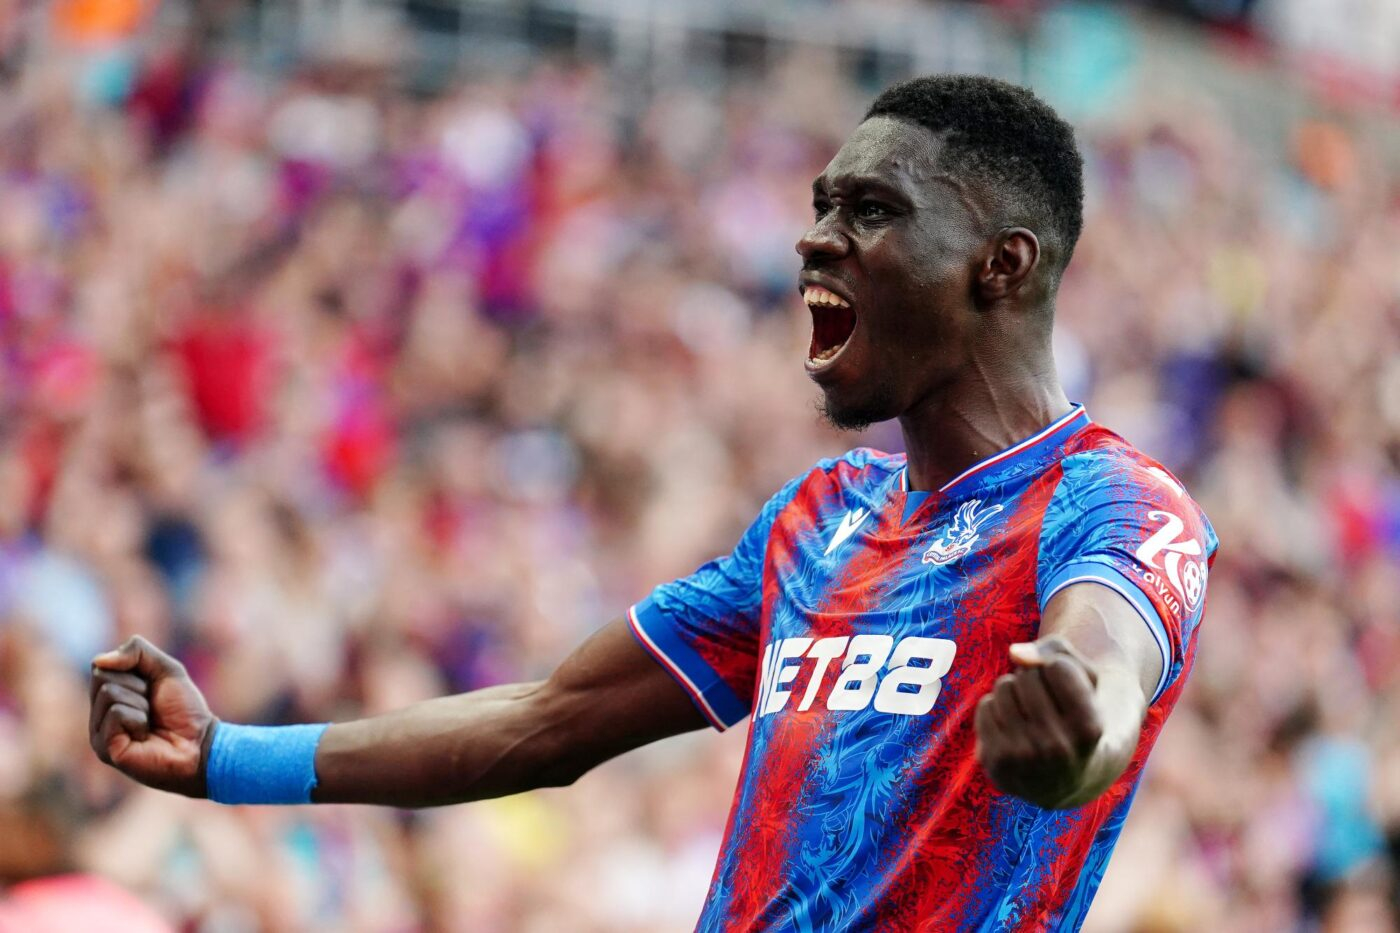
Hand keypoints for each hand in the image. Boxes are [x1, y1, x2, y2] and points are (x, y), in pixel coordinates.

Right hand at [89, 635, 215, 797]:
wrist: (200, 744)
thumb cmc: (185, 710)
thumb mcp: (167, 669)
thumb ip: (137, 652)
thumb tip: (99, 660)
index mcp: (109, 695)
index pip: (101, 664)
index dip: (134, 669)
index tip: (152, 687)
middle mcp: (98, 713)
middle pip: (102, 676)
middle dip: (138, 685)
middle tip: (152, 706)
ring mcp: (98, 732)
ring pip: (109, 694)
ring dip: (141, 704)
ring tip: (150, 722)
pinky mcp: (104, 748)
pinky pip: (116, 714)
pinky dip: (139, 720)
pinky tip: (145, 736)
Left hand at [974, 636, 1104, 808]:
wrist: (1065, 778)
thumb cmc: (1077, 716)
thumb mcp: (1086, 682)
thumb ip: (1057, 651)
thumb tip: (1015, 653)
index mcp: (1089, 730)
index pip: (1058, 666)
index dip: (1060, 669)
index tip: (1068, 691)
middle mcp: (1057, 749)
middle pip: (1028, 675)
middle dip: (1035, 678)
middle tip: (1047, 703)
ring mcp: (1023, 759)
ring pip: (1004, 686)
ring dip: (1015, 691)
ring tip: (1031, 714)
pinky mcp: (995, 762)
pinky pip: (985, 705)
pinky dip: (997, 708)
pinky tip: (1014, 728)